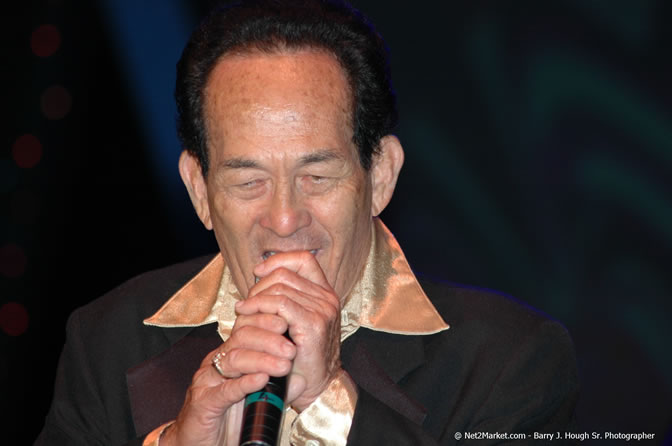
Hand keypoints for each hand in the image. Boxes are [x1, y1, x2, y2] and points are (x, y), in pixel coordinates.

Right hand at [161, 314, 295, 445]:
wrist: (200, 445)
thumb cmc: (228, 419)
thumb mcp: (259, 399)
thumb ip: (279, 389)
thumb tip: (300, 380)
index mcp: (228, 356)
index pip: (246, 328)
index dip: (265, 323)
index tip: (286, 323)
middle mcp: (216, 363)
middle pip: (240, 339)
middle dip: (268, 340)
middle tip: (290, 349)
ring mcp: (207, 382)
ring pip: (233, 360)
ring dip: (262, 360)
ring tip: (284, 365)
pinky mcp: (202, 403)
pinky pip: (224, 390)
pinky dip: (244, 383)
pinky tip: (262, 380)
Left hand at [236, 250, 342, 410]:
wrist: (317, 387)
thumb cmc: (303, 357)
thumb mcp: (298, 321)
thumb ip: (288, 298)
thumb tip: (261, 275)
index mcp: (326, 294)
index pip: (304, 259)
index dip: (279, 260)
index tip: (259, 271)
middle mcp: (328, 298)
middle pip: (285, 274)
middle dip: (260, 284)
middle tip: (246, 301)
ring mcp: (323, 310)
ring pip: (279, 287)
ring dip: (255, 297)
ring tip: (244, 310)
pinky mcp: (313, 324)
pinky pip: (279, 304)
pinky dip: (259, 305)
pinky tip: (247, 314)